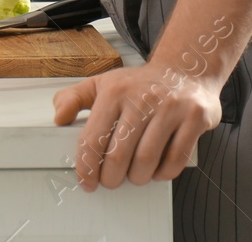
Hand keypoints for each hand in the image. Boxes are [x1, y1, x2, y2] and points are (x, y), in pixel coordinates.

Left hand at [52, 62, 222, 189]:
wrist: (186, 69)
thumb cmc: (140, 84)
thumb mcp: (103, 83)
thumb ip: (75, 98)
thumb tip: (57, 117)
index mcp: (115, 91)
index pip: (92, 138)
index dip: (86, 167)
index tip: (87, 181)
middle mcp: (142, 99)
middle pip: (119, 155)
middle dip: (111, 178)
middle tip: (111, 181)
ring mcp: (170, 108)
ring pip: (146, 161)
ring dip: (137, 178)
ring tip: (134, 176)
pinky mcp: (194, 118)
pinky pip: (175, 159)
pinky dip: (163, 173)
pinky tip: (157, 170)